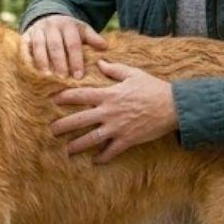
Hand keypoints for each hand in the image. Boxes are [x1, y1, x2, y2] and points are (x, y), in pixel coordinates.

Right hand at [21, 15, 108, 77]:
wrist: (48, 16)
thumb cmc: (69, 30)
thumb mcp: (82, 30)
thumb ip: (92, 38)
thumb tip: (105, 47)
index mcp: (68, 25)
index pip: (73, 44)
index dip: (76, 60)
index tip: (78, 76)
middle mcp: (51, 26)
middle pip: (55, 45)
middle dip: (60, 62)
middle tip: (63, 78)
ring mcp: (37, 30)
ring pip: (39, 46)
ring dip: (42, 62)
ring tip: (47, 76)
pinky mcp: (25, 36)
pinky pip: (24, 47)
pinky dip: (27, 58)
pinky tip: (31, 71)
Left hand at [50, 60, 177, 162]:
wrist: (173, 106)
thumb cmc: (153, 88)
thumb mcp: (133, 74)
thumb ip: (114, 69)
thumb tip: (101, 62)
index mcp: (109, 95)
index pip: (80, 95)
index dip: (64, 97)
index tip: (51, 99)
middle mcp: (109, 112)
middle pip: (80, 120)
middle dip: (63, 126)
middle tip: (51, 131)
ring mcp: (117, 128)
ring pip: (91, 139)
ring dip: (77, 146)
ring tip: (67, 151)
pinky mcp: (127, 140)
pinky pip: (111, 151)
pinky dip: (103, 157)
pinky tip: (96, 161)